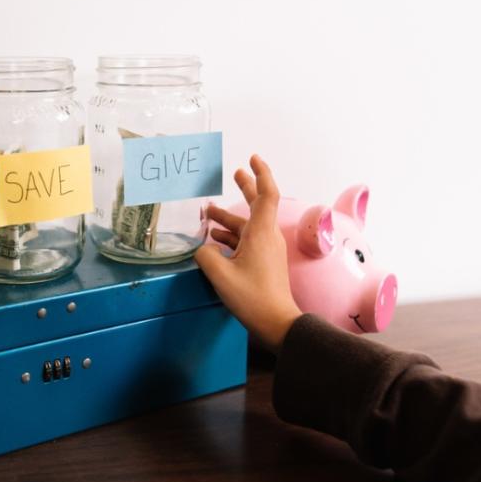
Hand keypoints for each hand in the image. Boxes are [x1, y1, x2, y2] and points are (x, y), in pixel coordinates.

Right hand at [195, 155, 301, 351]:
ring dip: (229, 218)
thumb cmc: (252, 297)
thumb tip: (203, 248)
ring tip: (208, 213)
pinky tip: (214, 239)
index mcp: (261, 233)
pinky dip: (231, 236)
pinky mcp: (264, 262)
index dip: (261, 174)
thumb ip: (205, 255)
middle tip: (235, 172)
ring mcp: (267, 250)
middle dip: (246, 187)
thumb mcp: (220, 275)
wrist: (277, 322)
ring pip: (247, 225)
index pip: (266, 194)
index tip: (252, 159)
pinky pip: (247, 240)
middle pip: (258, 205)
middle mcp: (266, 237)